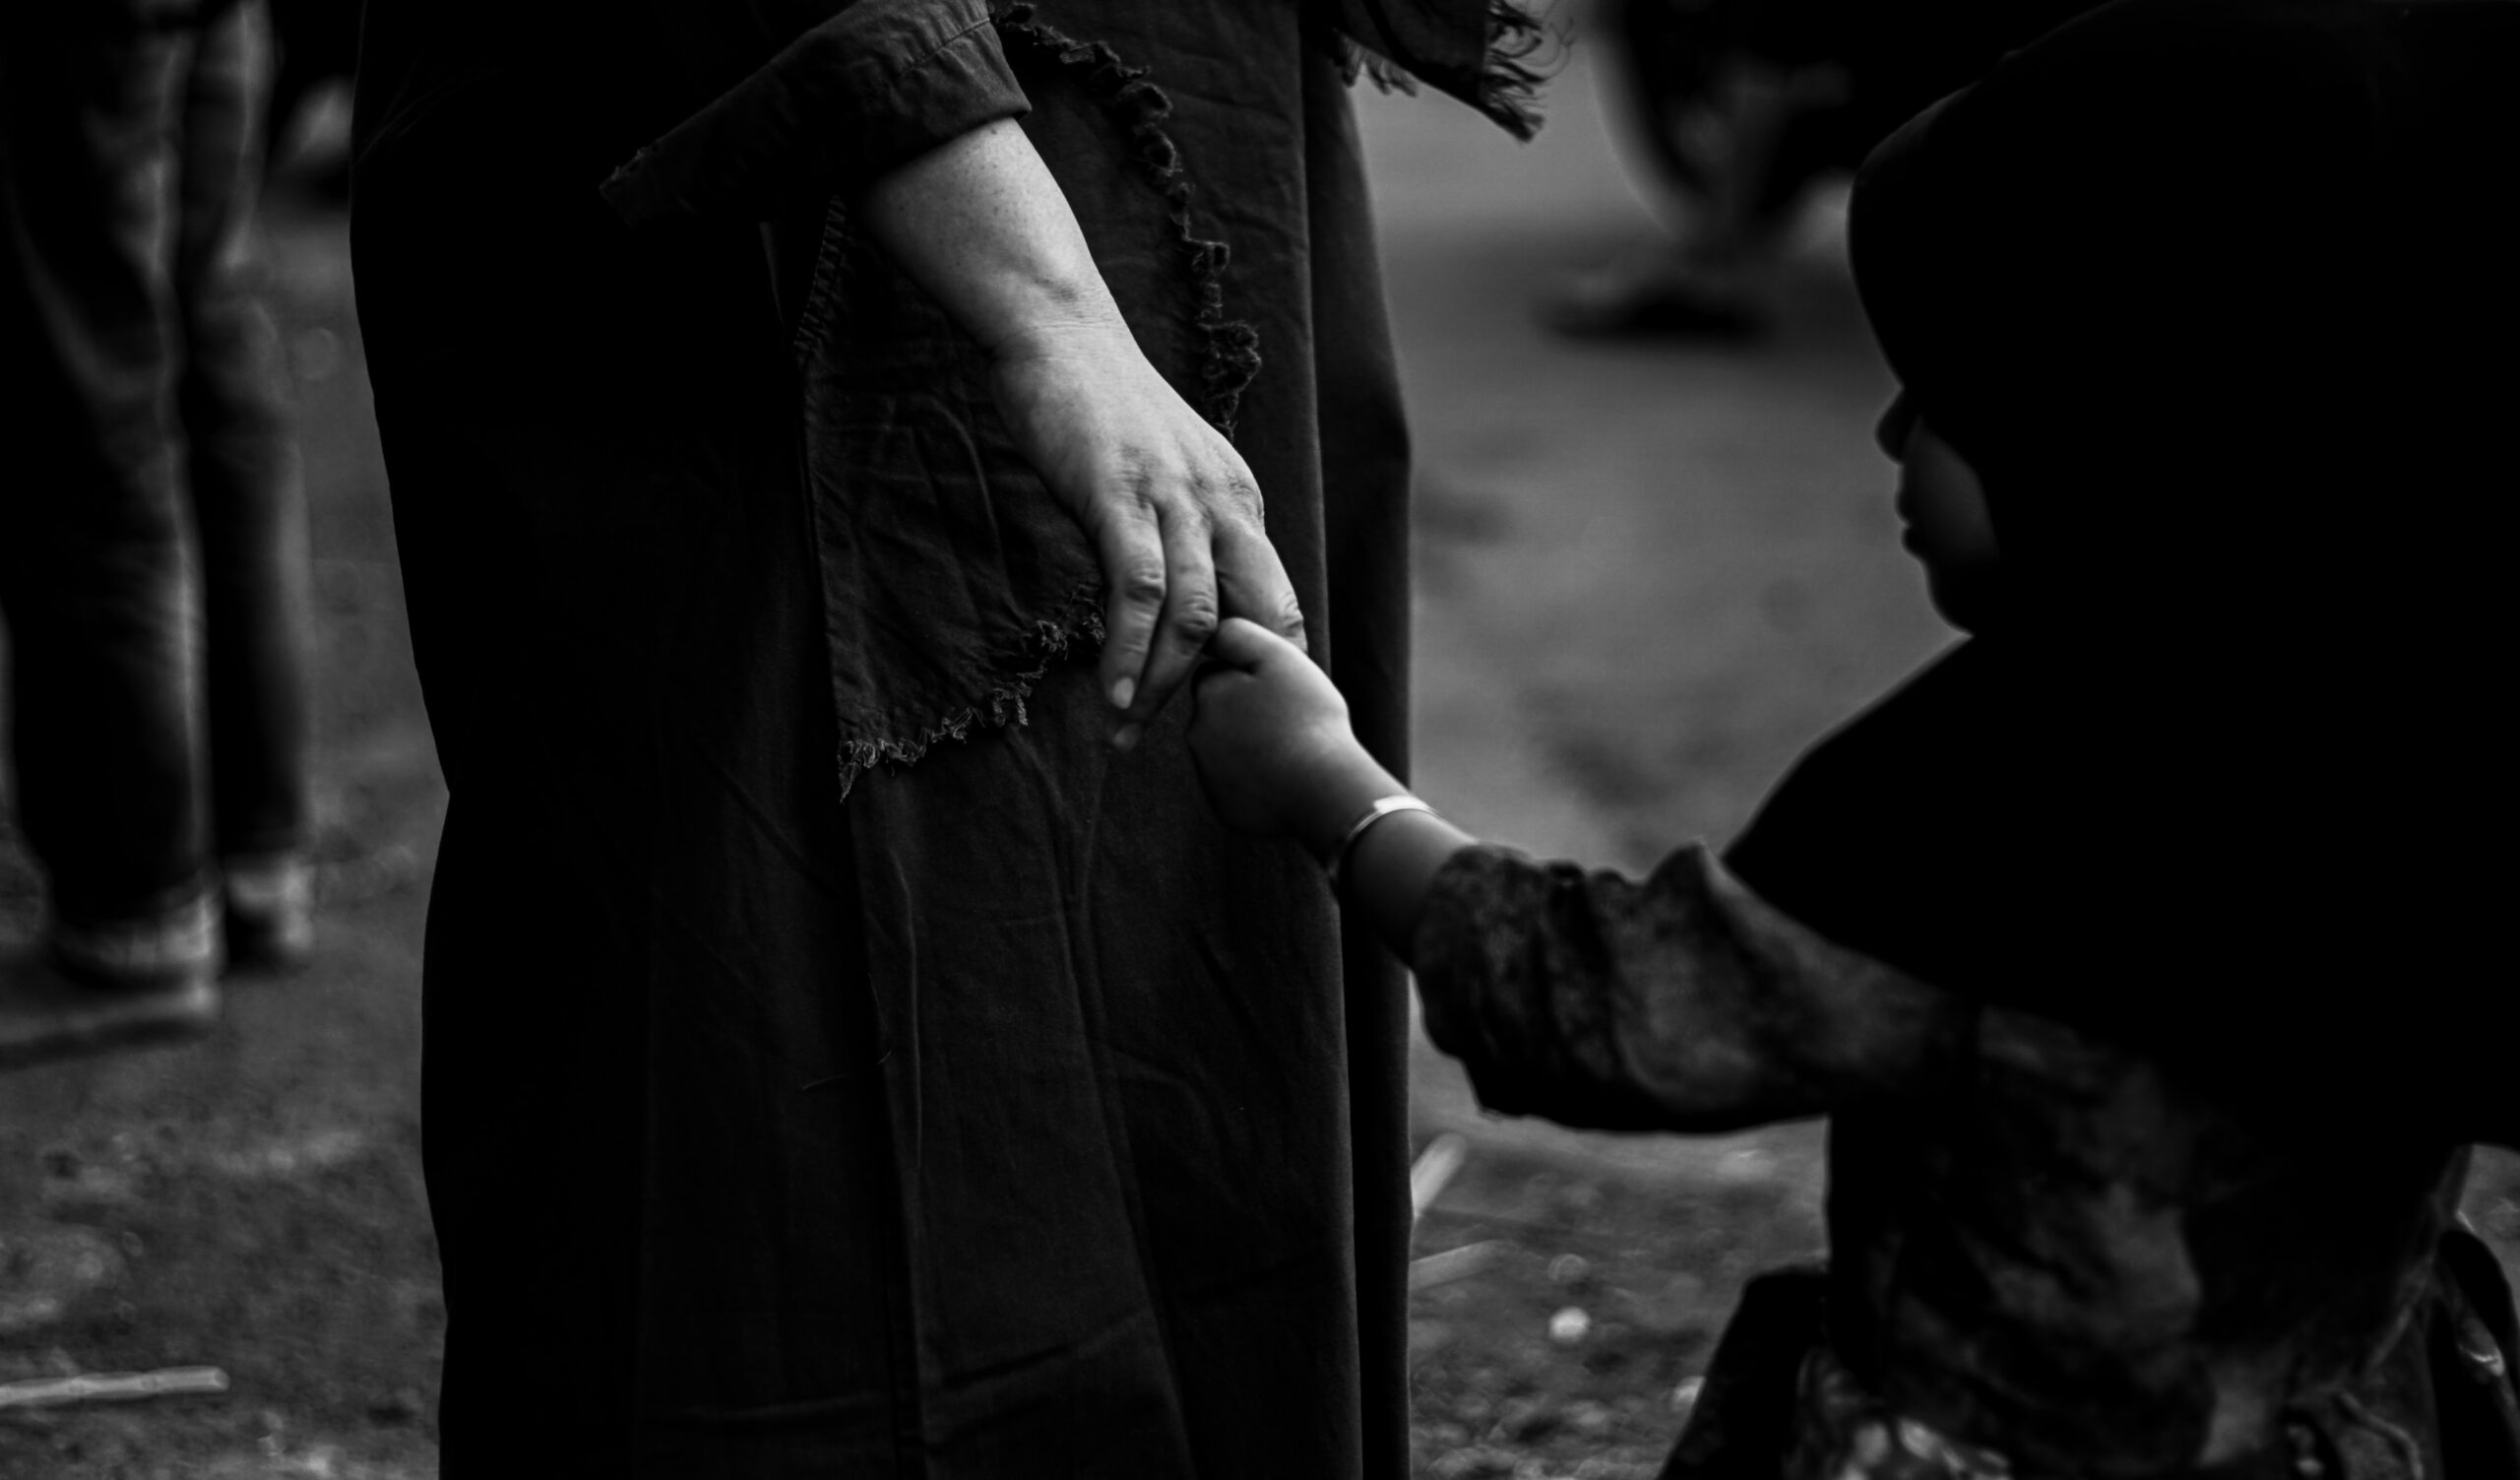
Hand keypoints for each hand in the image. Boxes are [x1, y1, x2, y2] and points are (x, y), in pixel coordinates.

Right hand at [989, 319, 1306, 747]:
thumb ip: (1175, 529)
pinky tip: (1115, 693)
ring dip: (1165, 688)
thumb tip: (1167, 598)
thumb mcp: (1157, 472)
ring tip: (1131, 734)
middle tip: (1199, 749)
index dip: (1263, 666)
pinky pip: (1140, 591)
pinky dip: (1130, 650)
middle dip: (1233, 692)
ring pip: (1197, 617)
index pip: (1272, 599)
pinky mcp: (1122, 497)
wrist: (1057, 329)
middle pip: (1255, 617)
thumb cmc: (1097, 405)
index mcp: (1238, 500)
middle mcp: (1224, 501)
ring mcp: (1176, 498)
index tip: (1238, 722)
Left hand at [1189, 618, 1378, 841]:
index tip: (1278, 691)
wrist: (1324, 789)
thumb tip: (1212, 630)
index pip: (1216, 676)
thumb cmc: (1307, 718)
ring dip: (1250, 748)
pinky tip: (1285, 779)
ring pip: (1227, 752)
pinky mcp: (1225, 808)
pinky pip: (1237, 788)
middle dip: (1245, 715)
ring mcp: (1208, 776)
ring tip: (1290, 751)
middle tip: (1288, 722)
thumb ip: (1239, 635)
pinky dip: (1256, 783)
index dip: (1248, 679)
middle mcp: (1197, 734)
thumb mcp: (1278, 658)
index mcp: (1208, 694)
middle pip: (1219, 715)